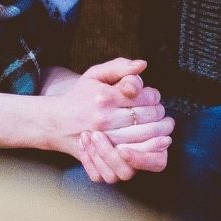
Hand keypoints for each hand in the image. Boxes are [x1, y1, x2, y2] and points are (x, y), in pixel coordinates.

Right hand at [50, 58, 173, 182]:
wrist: (56, 122)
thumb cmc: (80, 95)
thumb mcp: (96, 74)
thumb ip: (120, 67)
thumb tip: (143, 65)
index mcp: (105, 97)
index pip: (145, 97)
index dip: (155, 96)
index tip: (153, 97)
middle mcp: (104, 118)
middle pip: (147, 118)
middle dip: (160, 115)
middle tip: (162, 114)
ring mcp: (103, 138)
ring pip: (143, 137)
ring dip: (159, 133)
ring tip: (164, 128)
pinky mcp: (102, 154)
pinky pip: (131, 156)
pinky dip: (147, 150)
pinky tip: (153, 144)